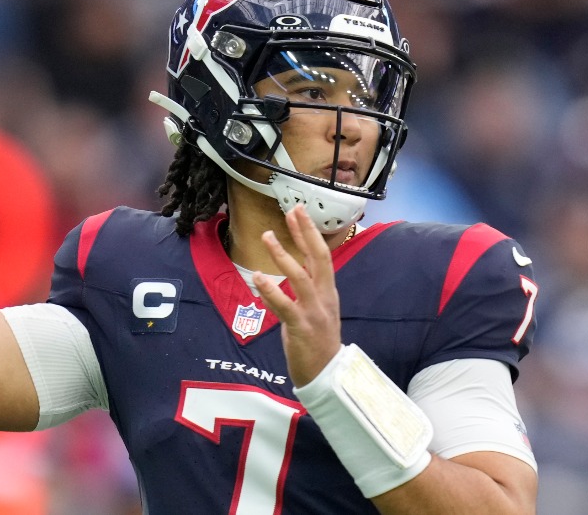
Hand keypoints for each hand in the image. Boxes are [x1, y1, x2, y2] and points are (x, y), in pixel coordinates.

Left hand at [253, 204, 342, 386]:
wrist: (328, 376)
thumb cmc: (318, 342)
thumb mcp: (317, 309)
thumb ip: (309, 288)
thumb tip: (297, 265)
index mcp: (328, 292)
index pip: (321, 255)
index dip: (309, 233)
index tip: (299, 212)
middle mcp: (324, 298)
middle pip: (319, 258)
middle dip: (305, 232)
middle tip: (293, 210)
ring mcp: (314, 312)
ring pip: (300, 277)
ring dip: (283, 255)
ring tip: (267, 236)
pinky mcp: (301, 327)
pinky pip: (285, 305)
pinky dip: (272, 290)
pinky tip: (259, 276)